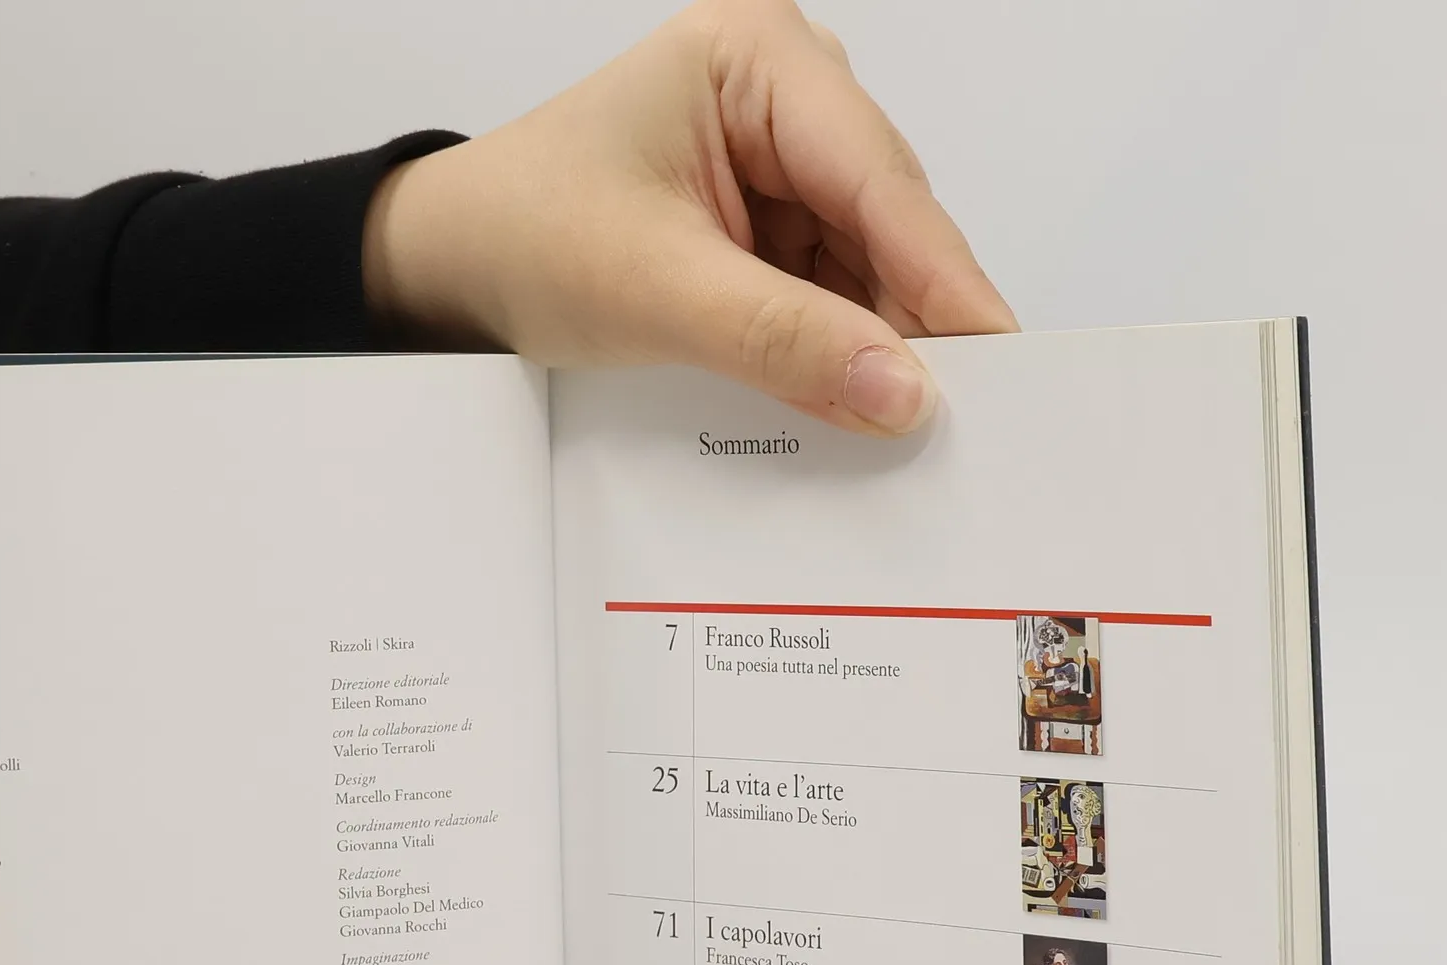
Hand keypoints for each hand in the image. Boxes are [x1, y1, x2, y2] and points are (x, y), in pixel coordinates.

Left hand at [363, 0, 1015, 434]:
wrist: (446, 268)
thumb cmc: (520, 235)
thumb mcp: (654, 292)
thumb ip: (782, 342)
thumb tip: (901, 391)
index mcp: (756, 58)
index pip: (876, 175)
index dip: (942, 273)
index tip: (1000, 353)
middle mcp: (779, 94)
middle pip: (885, 219)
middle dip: (912, 316)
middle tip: (969, 412)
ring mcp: (775, 160)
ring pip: (863, 264)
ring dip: (875, 343)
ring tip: (907, 424)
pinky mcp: (762, 223)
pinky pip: (825, 291)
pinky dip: (835, 349)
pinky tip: (853, 400)